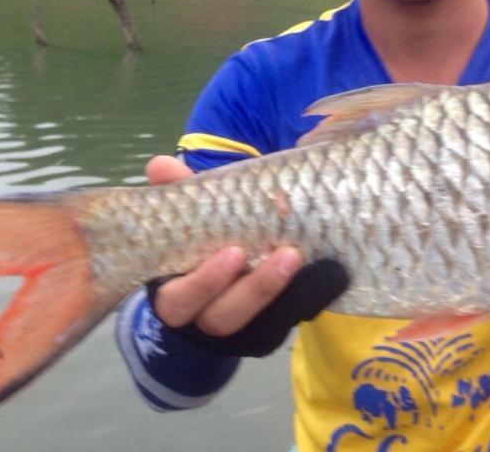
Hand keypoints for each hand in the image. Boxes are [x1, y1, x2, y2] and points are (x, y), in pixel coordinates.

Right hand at [143, 155, 348, 356]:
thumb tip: (159, 166)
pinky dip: (308, 295)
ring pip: (256, 320)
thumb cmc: (206, 238)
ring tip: (298, 256)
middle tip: (284, 254)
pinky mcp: (271, 323)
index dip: (205, 283)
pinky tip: (329, 272)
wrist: (228, 271)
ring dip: (279, 289)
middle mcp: (207, 315)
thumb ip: (182, 195)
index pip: (180, 300)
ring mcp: (241, 323)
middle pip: (222, 317)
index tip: (233, 252)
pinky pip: (288, 316)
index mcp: (177, 290)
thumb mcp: (194, 217)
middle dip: (252, 289)